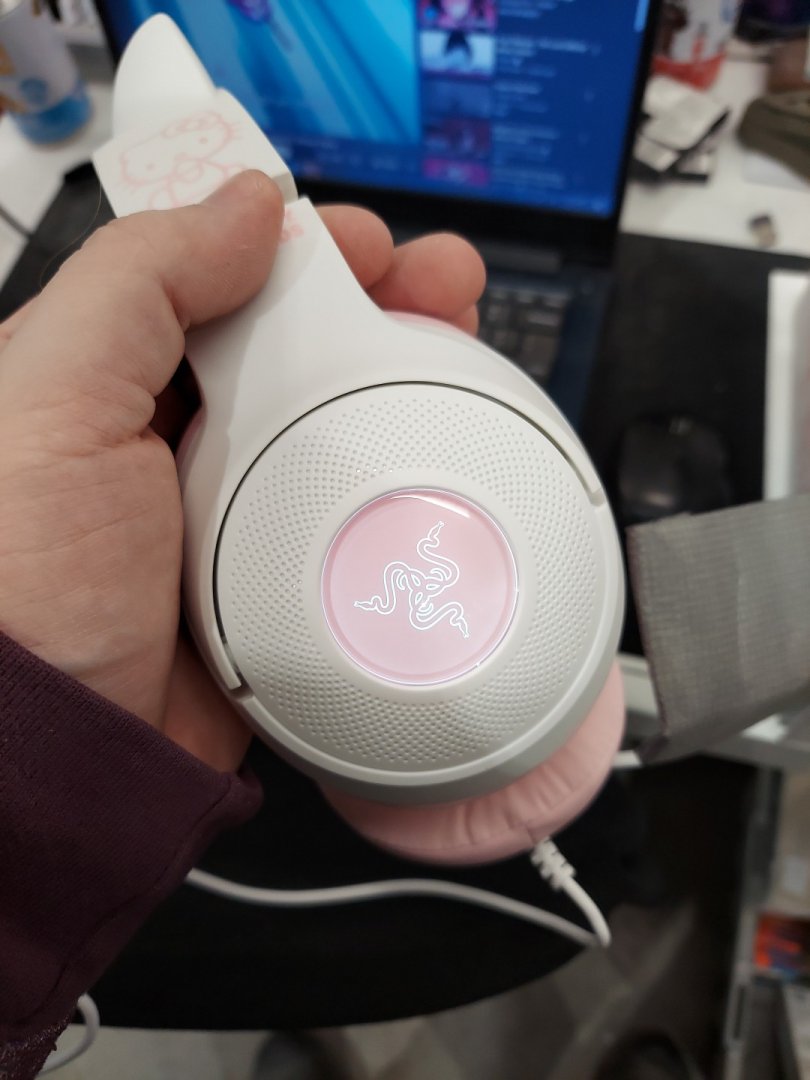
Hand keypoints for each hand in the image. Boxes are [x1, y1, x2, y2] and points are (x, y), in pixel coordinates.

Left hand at [0, 171, 484, 771]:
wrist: (64, 757)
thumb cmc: (18, 591)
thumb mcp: (49, 401)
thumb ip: (140, 283)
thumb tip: (240, 208)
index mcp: (107, 378)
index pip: (216, 278)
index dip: (295, 247)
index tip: (360, 243)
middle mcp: (172, 437)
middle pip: (295, 342)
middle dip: (375, 303)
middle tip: (437, 291)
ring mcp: (232, 507)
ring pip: (334, 419)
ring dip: (403, 379)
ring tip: (464, 354)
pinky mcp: (276, 572)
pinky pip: (351, 508)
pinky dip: (399, 476)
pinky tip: (440, 456)